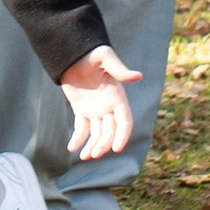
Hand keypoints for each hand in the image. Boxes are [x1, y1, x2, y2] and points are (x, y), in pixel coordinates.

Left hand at [58, 45, 141, 159]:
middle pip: (110, 131)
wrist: (73, 53)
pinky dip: (77, 139)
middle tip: (94, 154)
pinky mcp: (81, 111)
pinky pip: (81, 128)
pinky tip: (71, 148)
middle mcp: (108, 107)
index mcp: (117, 97)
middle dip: (104, 144)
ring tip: (84, 157)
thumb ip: (119, 69)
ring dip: (92, 146)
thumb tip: (138, 76)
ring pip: (97, 133)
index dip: (123, 135)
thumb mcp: (105, 58)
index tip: (117, 148)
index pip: (125, 120)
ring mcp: (95, 110)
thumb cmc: (92, 53)